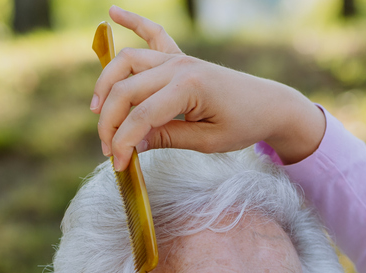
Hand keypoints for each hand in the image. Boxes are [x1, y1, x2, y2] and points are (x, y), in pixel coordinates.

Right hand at [92, 6, 326, 169]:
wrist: (268, 104)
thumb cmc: (243, 124)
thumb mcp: (207, 141)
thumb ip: (168, 139)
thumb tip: (132, 145)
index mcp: (189, 87)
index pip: (141, 117)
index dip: (123, 143)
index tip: (118, 165)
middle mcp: (179, 66)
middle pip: (126, 90)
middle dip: (109, 122)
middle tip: (107, 150)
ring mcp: (178, 58)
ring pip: (127, 63)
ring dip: (106, 84)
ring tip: (97, 111)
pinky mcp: (180, 56)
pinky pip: (152, 34)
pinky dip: (132, 22)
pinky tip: (112, 13)